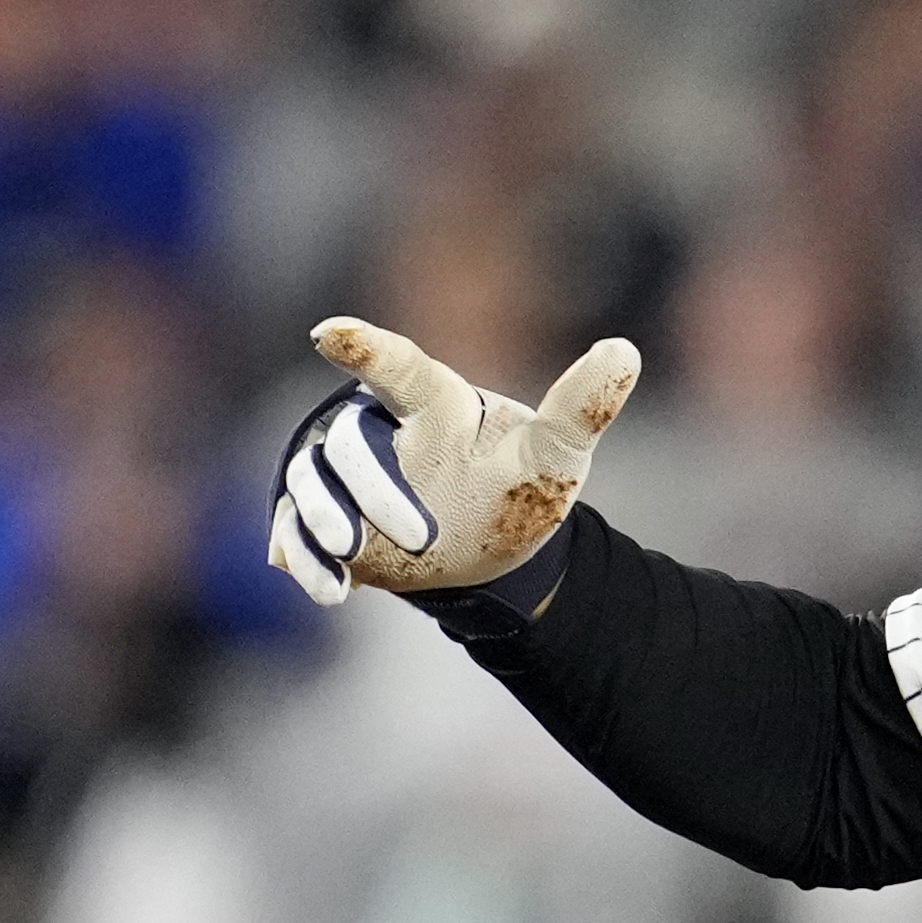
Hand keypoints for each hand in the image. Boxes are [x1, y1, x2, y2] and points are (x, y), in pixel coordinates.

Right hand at [266, 319, 639, 604]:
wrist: (489, 548)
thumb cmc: (518, 486)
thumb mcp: (556, 454)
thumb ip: (583, 406)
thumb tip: (626, 351)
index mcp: (433, 402)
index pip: (396, 368)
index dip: (364, 348)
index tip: (328, 334)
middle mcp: (378, 429)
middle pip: (351, 443)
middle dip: (375, 490)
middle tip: (422, 541)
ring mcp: (342, 476)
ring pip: (311, 481)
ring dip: (323, 519)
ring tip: (351, 558)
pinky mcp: (323, 519)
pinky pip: (295, 530)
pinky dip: (306, 557)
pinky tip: (329, 589)